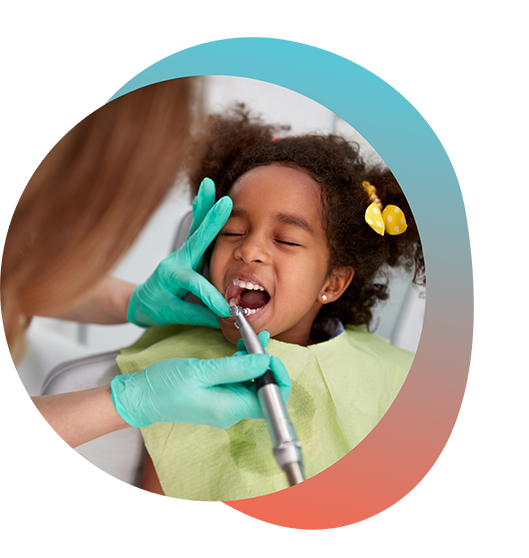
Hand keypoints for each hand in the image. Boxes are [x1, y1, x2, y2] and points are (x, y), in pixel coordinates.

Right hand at [110, 353, 275, 428]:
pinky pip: (239, 382)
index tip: (269, 355)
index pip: (271, 401)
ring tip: (250, 338)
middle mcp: (231, 411)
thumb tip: (265, 361)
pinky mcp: (219, 397)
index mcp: (229, 409)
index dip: (278, 378)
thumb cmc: (164, 386)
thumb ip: (236, 368)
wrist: (141, 397)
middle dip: (267, 365)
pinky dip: (242, 365)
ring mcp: (225, 405)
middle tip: (259, 341)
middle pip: (264, 391)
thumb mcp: (201, 371)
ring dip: (255, 362)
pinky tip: (240, 348)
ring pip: (252, 384)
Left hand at [127, 178, 230, 327]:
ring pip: (196, 228)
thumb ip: (201, 316)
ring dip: (204, 206)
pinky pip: (196, 230)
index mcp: (171, 279)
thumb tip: (226, 319)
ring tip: (208, 185)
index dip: (212, 297)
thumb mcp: (175, 316)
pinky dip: (202, 211)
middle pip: (196, 239)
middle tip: (224, 203)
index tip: (226, 310)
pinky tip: (205, 195)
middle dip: (211, 221)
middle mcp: (176, 261)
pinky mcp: (188, 252)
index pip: (195, 285)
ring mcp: (181, 254)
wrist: (141, 301)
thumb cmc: (156, 307)